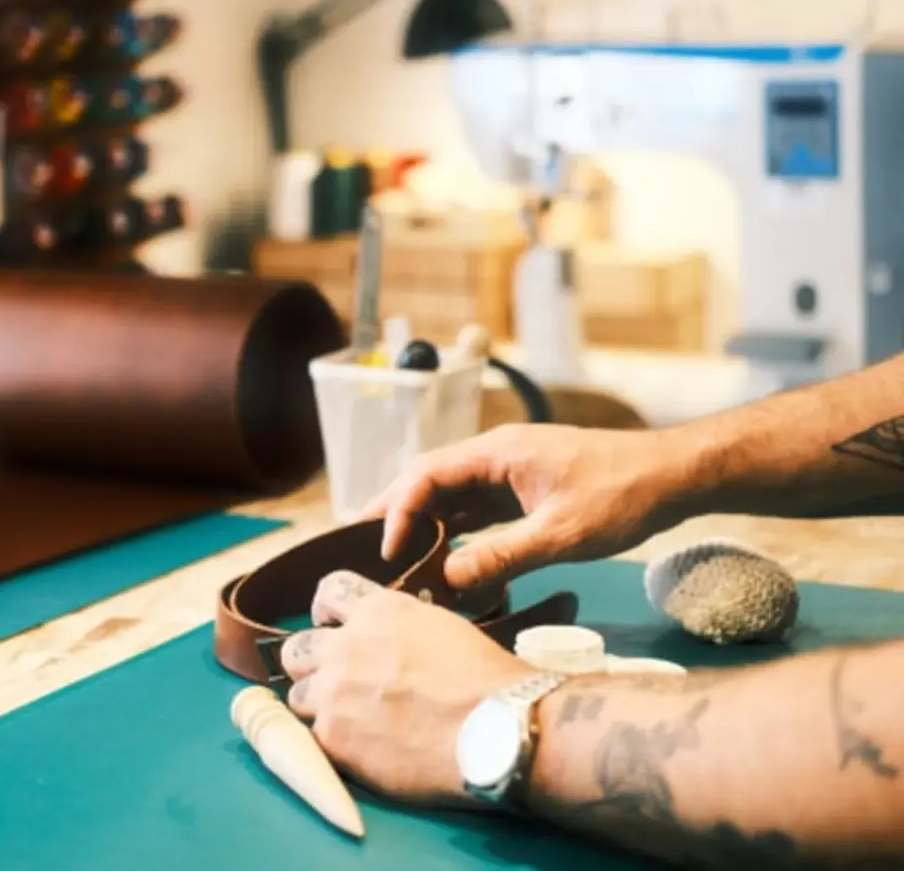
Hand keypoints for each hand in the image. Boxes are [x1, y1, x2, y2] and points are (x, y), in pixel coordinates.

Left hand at [279, 570, 536, 804]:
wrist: (498, 729)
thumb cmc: (487, 680)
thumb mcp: (442, 628)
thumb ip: (402, 630)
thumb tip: (392, 645)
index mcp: (378, 609)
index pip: (328, 592)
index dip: (327, 612)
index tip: (332, 627)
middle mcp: (347, 643)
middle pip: (296, 649)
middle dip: (312, 665)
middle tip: (335, 683)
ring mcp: (334, 691)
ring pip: (296, 695)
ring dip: (318, 707)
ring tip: (348, 723)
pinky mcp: (333, 736)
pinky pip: (312, 737)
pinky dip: (332, 743)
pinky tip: (358, 751)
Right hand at [361, 423, 694, 587]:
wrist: (675, 475)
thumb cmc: (623, 496)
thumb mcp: (563, 534)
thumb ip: (504, 555)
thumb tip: (451, 579)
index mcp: (497, 453)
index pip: (427, 473)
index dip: (399, 509)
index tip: (386, 549)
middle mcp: (496, 455)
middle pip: (430, 478)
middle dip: (395, 509)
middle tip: (357, 541)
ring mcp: (510, 470)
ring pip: (451, 492)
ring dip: (421, 519)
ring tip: (388, 549)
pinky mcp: (525, 486)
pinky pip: (476, 505)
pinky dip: (453, 527)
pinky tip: (441, 551)